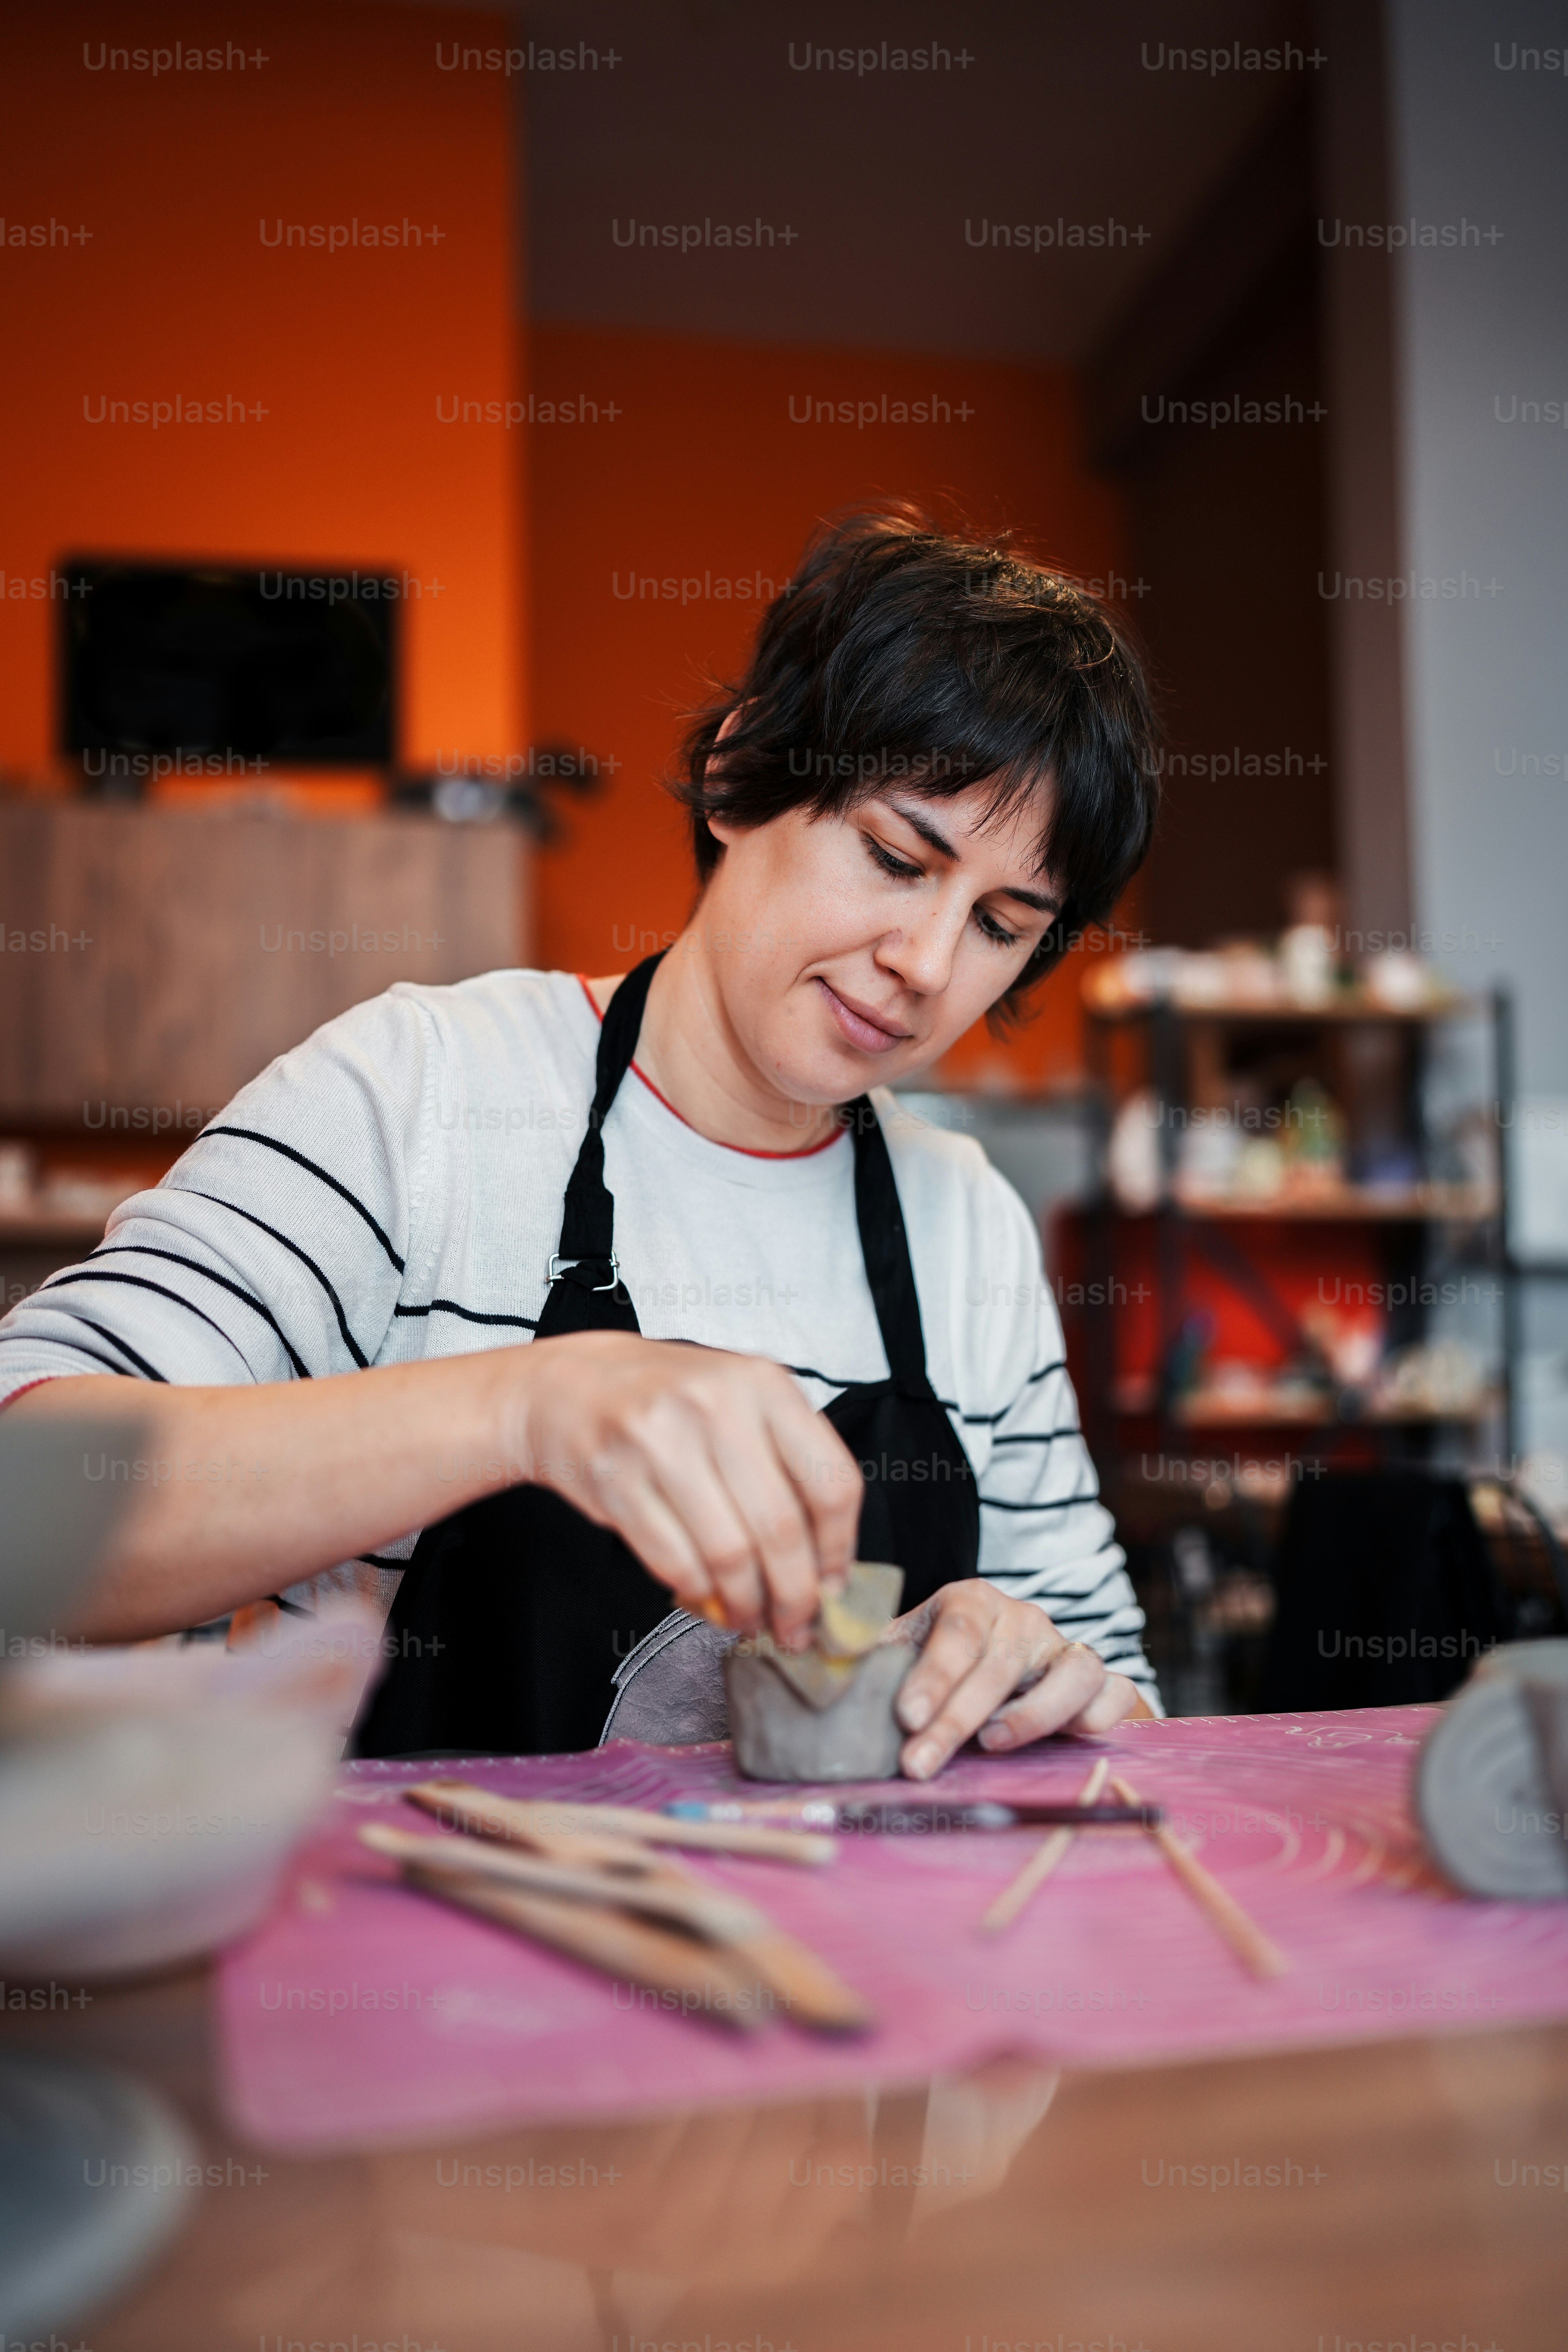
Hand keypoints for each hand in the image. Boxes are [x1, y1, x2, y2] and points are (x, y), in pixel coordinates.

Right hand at [506, 1330, 860, 1640]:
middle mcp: (717, 1404)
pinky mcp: (616, 1478)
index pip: (830, 1483)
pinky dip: (697, 1592)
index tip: (834, 1588)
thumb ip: (787, 1468)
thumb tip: (826, 1568)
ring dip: (745, 1604)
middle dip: (795, 1596)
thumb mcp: (742, 1406)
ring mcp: (661, 1440)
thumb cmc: (670, 1404)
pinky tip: (704, 1596)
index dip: (839, 1551)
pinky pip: (674, 1561)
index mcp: (764, 1384)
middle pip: (781, 1529)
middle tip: (795, 1627)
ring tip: (748, 1619)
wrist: (571, 1385)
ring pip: (729, 1554)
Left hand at [890, 1581, 1146, 1778]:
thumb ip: (868, 1657)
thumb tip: (819, 1662)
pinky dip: (1096, 1716)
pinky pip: (1114, 1693)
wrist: (1005, 1663)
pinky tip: (1067, 1740)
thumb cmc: (940, 1663)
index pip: (956, 1632)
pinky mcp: (1099, 1681)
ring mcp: (1066, 1647)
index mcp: (971, 1601)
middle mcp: (1023, 1619)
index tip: (907, 1717)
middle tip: (918, 1764)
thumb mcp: (902, 1649)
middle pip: (998, 1665)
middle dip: (956, 1720)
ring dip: (1031, 1713)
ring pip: (1069, 1673)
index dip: (933, 1675)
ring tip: (990, 1745)